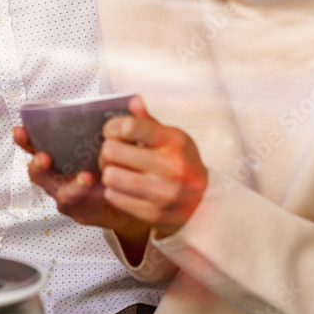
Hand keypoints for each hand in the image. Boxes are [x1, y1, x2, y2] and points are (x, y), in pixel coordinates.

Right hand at [12, 126, 150, 239]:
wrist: (138, 198)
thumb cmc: (122, 166)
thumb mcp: (126, 142)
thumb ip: (129, 123)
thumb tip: (137, 100)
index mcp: (62, 155)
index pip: (37, 145)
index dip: (26, 139)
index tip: (19, 129)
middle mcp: (60, 176)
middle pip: (38, 171)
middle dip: (37, 164)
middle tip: (44, 156)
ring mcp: (68, 194)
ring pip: (56, 191)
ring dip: (68, 184)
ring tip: (85, 177)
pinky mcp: (81, 210)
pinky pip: (76, 205)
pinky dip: (83, 196)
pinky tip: (94, 188)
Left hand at [99, 95, 207, 238]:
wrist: (205, 203)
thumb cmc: (183, 164)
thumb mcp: (172, 138)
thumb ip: (148, 121)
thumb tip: (133, 99)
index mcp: (173, 142)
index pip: (130, 127)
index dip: (113, 127)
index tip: (113, 131)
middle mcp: (169, 167)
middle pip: (112, 151)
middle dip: (107, 151)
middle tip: (112, 153)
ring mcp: (161, 193)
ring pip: (110, 176)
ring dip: (109, 172)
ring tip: (117, 171)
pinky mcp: (152, 213)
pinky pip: (114, 197)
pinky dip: (113, 191)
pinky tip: (124, 188)